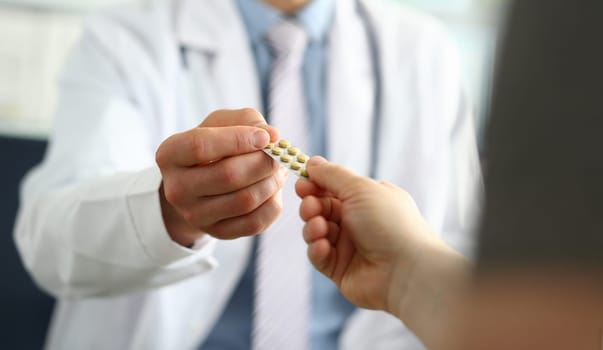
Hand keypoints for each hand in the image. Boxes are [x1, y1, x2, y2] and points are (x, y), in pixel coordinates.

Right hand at [156, 108, 286, 245]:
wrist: (200, 184)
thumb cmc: (214, 146)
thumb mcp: (222, 123)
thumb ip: (247, 120)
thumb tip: (272, 135)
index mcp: (170, 155)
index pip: (201, 146)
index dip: (239, 139)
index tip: (265, 137)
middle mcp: (176, 188)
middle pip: (228, 175)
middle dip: (263, 163)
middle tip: (278, 155)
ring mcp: (195, 215)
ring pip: (245, 200)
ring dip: (271, 183)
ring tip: (277, 170)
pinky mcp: (217, 232)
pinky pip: (255, 222)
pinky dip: (272, 203)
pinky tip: (272, 190)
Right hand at [295, 157, 441, 313]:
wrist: (406, 269)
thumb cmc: (389, 223)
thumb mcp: (360, 188)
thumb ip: (332, 175)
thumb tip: (313, 162)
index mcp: (368, 200)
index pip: (334, 188)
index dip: (316, 184)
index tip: (302, 182)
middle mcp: (359, 222)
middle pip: (322, 209)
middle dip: (312, 205)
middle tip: (310, 205)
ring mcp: (350, 247)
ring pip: (316, 232)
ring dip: (313, 227)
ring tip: (320, 227)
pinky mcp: (341, 270)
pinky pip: (319, 256)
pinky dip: (317, 249)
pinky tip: (323, 246)